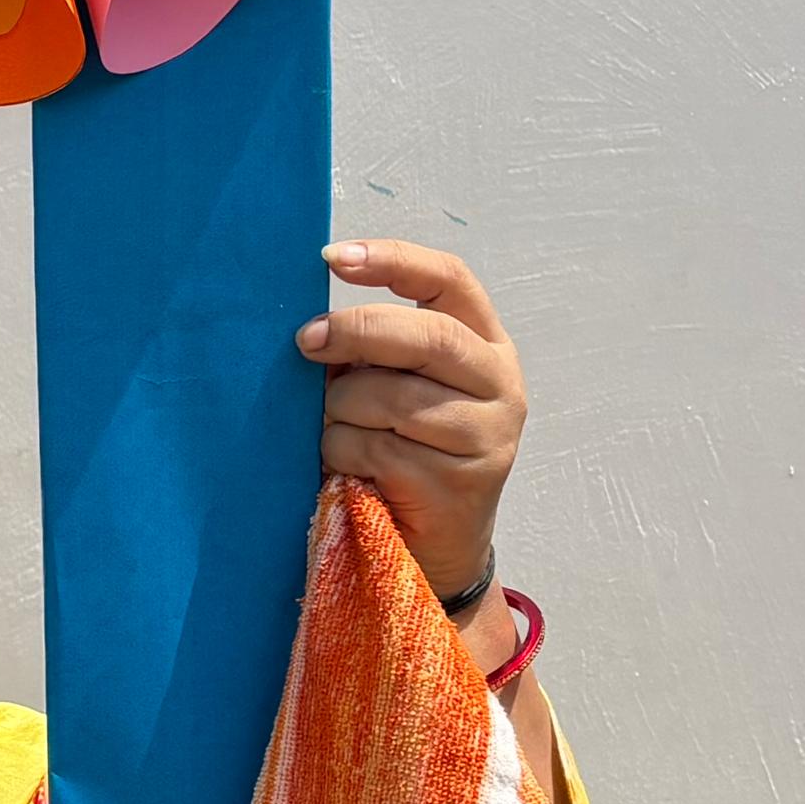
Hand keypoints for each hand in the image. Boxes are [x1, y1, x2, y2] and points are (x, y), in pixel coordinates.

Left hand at [300, 239, 526, 600]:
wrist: (430, 546)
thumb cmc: (398, 452)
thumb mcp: (391, 387)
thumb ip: (371, 351)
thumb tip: (308, 324)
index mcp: (483, 344)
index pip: (450, 281)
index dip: (394, 260)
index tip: (333, 257)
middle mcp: (499, 383)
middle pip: (426, 336)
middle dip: (355, 332)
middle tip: (305, 340)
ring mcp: (489, 434)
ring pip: (392, 397)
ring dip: (342, 411)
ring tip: (338, 429)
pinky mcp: (462, 482)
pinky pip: (376, 448)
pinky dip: (344, 453)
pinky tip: (351, 469)